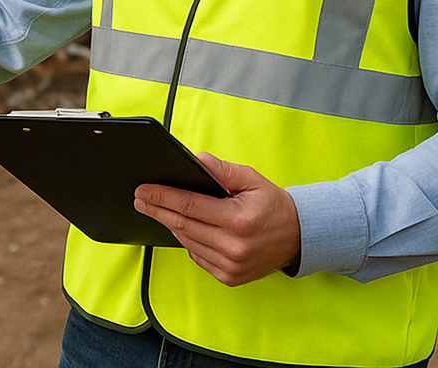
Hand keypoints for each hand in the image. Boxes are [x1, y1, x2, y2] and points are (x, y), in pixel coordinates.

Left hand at [133, 152, 300, 286]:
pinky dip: (186, 240)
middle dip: (156, 209)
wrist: (298, 237)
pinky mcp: (229, 277)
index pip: (188, 206)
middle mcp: (233, 247)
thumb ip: (221, 170)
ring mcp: (231, 266)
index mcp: (237, 221)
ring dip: (169, 224)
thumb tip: (196, 159)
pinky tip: (181, 226)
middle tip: (139, 198)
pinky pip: (197, 256)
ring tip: (155, 208)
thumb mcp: (250, 179)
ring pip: (187, 242)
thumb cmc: (272, 205)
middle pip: (182, 225)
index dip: (162, 197)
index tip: (143, 190)